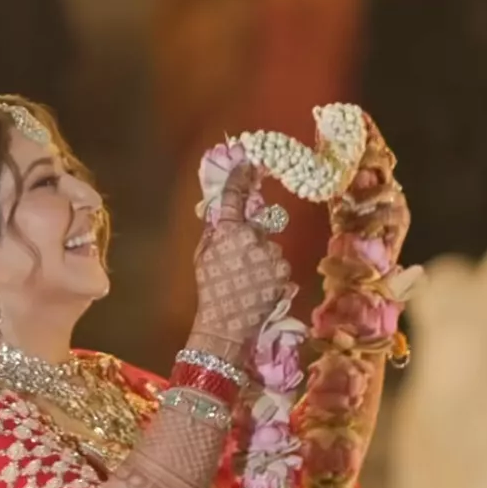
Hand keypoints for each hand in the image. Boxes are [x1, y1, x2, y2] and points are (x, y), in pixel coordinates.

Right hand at [191, 164, 290, 355]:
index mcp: (230, 231)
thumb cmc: (209, 289)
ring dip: (262, 257)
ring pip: (269, 248)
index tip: (247, 163)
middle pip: (257, 227)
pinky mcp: (285, 272)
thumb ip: (214, 232)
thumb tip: (222, 214)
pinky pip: (278, 264)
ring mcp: (273, 255)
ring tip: (249, 280)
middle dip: (249, 238)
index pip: (235, 197)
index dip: (240, 178)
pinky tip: (260, 287)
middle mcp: (254, 238)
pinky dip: (271, 272)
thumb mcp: (202, 256)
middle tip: (239, 261)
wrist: (227, 324)